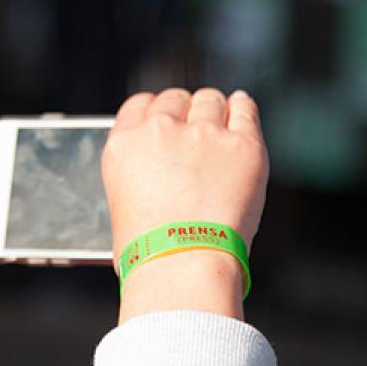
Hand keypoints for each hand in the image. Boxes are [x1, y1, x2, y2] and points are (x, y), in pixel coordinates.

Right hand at [101, 88, 269, 321]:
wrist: (183, 266)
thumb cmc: (150, 255)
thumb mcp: (121, 206)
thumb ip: (139, 175)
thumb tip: (158, 179)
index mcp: (125, 145)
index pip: (140, 105)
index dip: (157, 110)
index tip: (168, 116)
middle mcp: (161, 131)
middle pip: (176, 99)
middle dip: (186, 111)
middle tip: (196, 128)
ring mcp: (204, 135)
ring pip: (210, 102)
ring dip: (214, 112)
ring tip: (221, 126)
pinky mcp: (242, 146)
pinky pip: (245, 110)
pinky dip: (243, 108)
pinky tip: (241, 108)